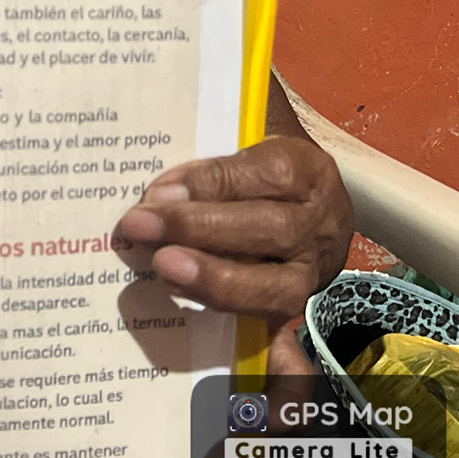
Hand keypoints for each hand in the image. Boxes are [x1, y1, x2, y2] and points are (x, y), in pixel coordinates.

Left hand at [113, 133, 353, 347]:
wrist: (315, 215)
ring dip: (211, 277)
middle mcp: (318, 223)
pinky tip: (180, 291)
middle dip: (199, 227)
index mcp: (308, 170)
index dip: (211, 182)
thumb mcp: (254, 140)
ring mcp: (312, 271)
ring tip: (162, 265)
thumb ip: (216, 139)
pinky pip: (265, 318)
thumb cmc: (268, 172)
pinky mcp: (294, 307)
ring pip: (273, 284)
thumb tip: (159, 166)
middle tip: (140, 225)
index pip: (267, 172)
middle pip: (269, 227)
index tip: (159, 190)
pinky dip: (219, 307)